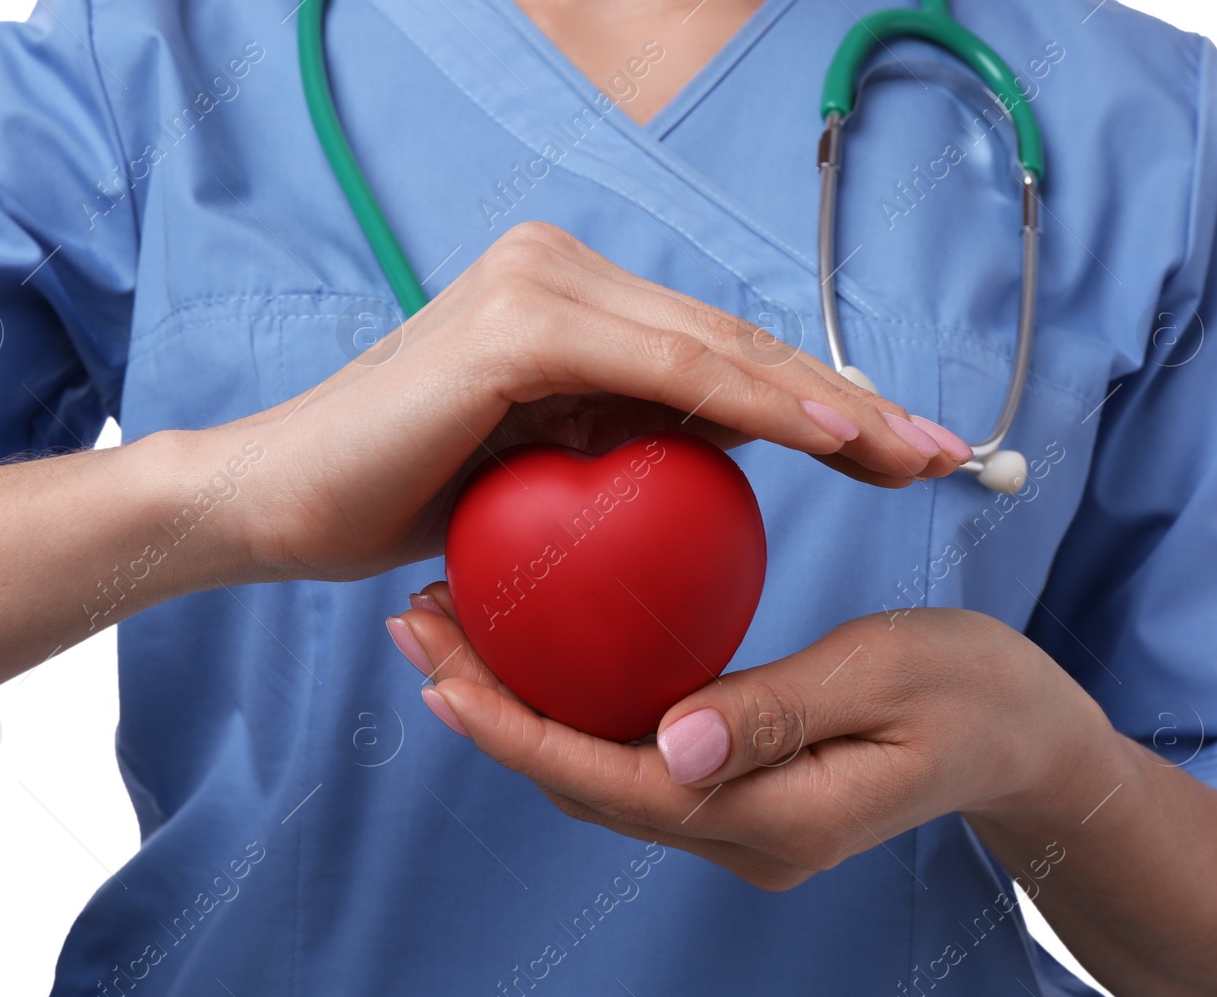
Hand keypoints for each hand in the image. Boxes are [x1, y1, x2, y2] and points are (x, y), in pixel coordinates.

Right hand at [207, 221, 970, 581]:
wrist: (276, 505)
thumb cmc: (397, 500)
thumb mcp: (535, 475)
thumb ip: (615, 443)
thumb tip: (708, 451)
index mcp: (566, 302)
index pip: (712, 355)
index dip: (813, 402)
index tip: (899, 452)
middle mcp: (559, 271)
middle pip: (731, 343)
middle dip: (846, 403)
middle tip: (940, 454)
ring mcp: (540, 285)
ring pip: (715, 349)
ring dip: (826, 403)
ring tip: (913, 453)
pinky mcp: (518, 323)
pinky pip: (666, 369)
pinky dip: (756, 403)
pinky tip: (834, 439)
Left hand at [386, 584, 1114, 890]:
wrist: (1029, 743)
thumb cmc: (978, 697)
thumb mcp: (890, 679)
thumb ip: (781, 710)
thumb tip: (670, 740)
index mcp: (773, 818)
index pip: (615, 784)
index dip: (519, 733)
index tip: (442, 672)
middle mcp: (739, 836)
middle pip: (585, 784)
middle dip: (493, 715)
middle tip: (418, 626)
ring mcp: (737, 822)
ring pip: (600, 774)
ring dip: (522, 708)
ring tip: (453, 627)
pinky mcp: (738, 790)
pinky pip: (634, 755)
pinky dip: (576, 706)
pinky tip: (542, 645)